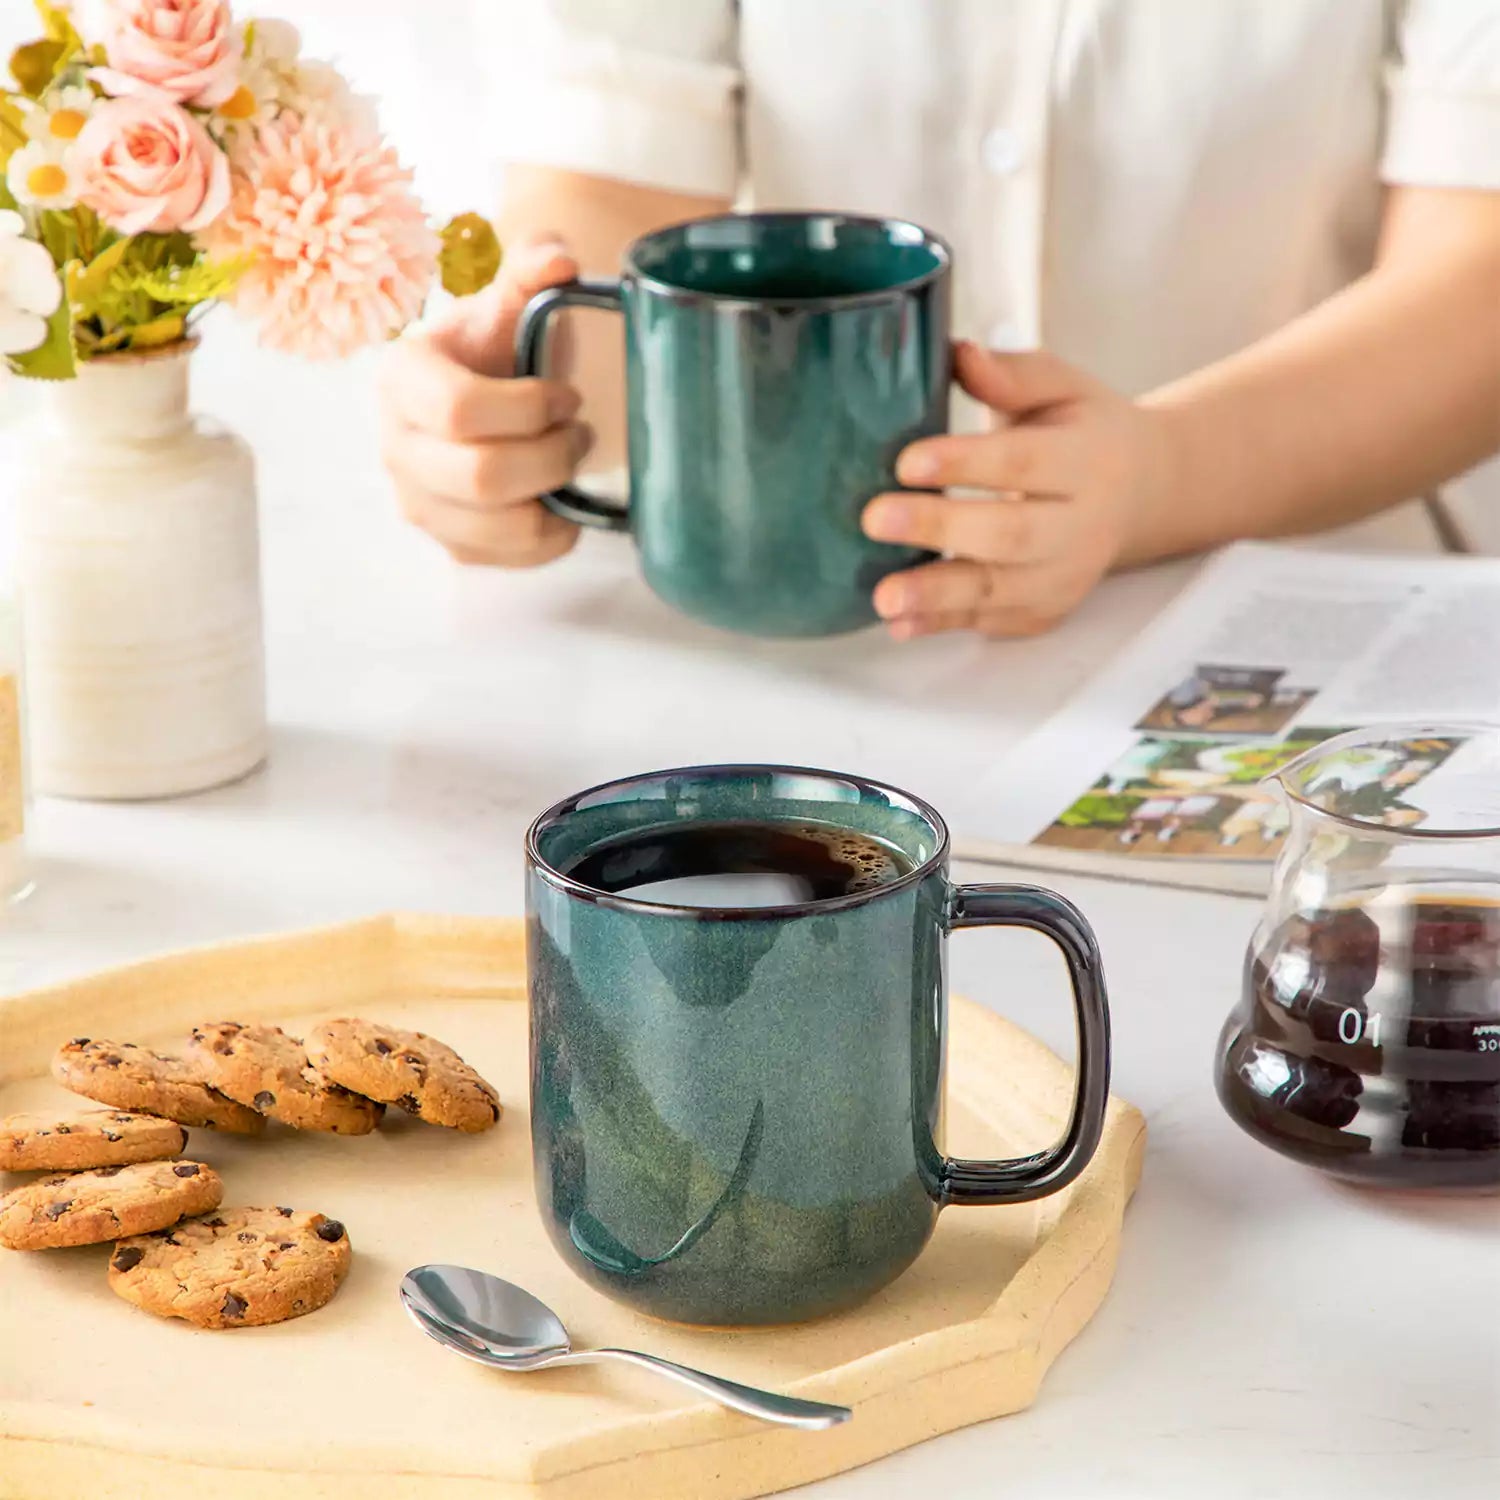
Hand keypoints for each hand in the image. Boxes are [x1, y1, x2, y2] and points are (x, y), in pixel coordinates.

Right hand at [378, 234, 589, 566]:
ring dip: (555, 495)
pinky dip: (555, 536)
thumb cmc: (500, 348)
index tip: (567, 395)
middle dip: (550, 456)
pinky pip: (511, 559)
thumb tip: (559, 260)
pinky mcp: (450, 545)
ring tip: (572, 461)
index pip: (459, 411)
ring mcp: (419, 503)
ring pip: (500, 528)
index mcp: (402, 378)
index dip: (530, 408)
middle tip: (580, 432)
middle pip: (481, 478)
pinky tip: (563, 500)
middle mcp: (396, 447)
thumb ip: (533, 268)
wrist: (490, 396)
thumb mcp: (513, 301)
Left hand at [860, 340, 1174, 637]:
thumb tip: (957, 353)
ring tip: (884, 596)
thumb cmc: (1081, 429)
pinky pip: (992, 622)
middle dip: (940, 528)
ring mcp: (1066, 576)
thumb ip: (1010, 374)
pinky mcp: (1045, 611)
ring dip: (937, 596)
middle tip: (874, 520)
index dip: (965, 464)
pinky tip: (900, 623)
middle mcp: (1085, 525)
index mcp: (1089, 459)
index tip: (906, 462)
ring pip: (1000, 589)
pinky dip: (943, 625)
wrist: (1140, 492)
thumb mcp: (1061, 386)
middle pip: (1010, 533)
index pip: (1024, 462)